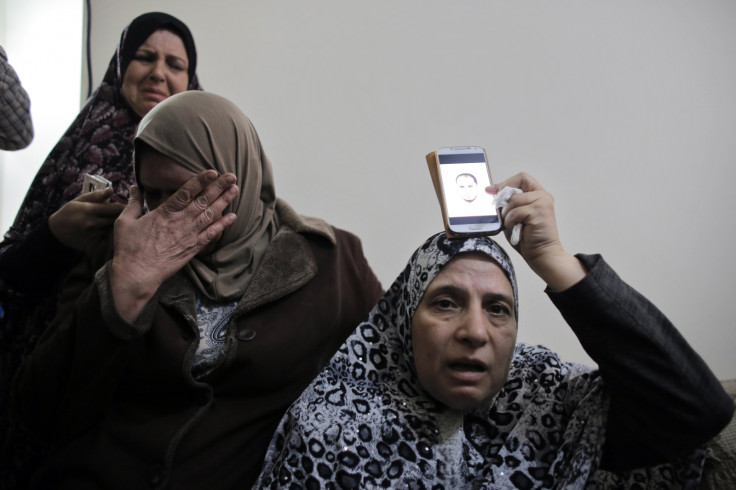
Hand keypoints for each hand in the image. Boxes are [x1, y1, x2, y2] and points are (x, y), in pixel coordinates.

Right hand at [48, 188, 124, 252]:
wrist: (55, 233)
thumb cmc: (68, 213)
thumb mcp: (79, 201)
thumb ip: (96, 196)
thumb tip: (112, 189)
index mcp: (90, 210)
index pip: (117, 207)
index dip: (123, 207)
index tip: (124, 207)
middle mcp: (92, 223)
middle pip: (118, 219)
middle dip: (123, 217)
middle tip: (125, 216)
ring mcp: (93, 235)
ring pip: (115, 230)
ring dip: (118, 227)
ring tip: (120, 224)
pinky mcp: (93, 244)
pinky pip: (109, 239)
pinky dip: (112, 236)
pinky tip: (112, 234)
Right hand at [110, 170, 238, 322]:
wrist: (137, 274)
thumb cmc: (129, 248)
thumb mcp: (125, 221)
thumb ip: (133, 203)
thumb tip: (135, 187)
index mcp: (164, 212)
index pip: (186, 192)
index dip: (201, 180)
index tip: (212, 171)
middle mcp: (180, 222)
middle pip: (203, 200)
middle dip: (219, 187)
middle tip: (232, 176)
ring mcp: (188, 235)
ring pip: (210, 214)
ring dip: (224, 201)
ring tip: (235, 189)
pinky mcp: (192, 248)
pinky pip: (211, 234)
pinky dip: (223, 225)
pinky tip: (233, 216)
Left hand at [488, 172, 585, 290]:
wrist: (542, 254)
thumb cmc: (527, 238)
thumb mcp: (513, 216)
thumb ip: (507, 203)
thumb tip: (490, 191)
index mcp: (538, 195)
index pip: (521, 178)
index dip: (505, 183)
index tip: (492, 191)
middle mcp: (543, 196)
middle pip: (517, 185)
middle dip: (504, 198)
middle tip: (502, 213)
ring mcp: (542, 203)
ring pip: (514, 200)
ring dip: (507, 214)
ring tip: (512, 225)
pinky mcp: (539, 212)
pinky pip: (516, 212)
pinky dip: (511, 222)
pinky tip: (517, 229)